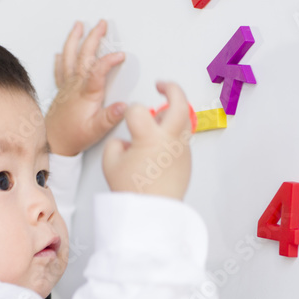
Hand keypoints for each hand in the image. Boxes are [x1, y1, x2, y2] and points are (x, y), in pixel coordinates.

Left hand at [44, 19, 126, 156]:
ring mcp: (67, 86)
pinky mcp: (62, 92)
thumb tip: (124, 106)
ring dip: (75, 39)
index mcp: (87, 93)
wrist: (53, 144)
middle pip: (85, 56)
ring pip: (70, 57)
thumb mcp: (96, 130)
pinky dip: (61, 59)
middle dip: (93, 37)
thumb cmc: (74, 137)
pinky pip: (60, 70)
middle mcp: (76, 86)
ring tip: (79, 25)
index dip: (109, 60)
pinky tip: (60, 52)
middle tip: (102, 23)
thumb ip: (110, 117)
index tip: (120, 55)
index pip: (99, 70)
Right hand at [102, 81, 192, 200]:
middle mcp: (169, 139)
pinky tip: (161, 142)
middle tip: (162, 84)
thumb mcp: (110, 163)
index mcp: (148, 137)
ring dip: (173, 111)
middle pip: (178, 101)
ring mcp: (181, 149)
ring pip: (184, 119)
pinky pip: (182, 138)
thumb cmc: (133, 191)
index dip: (130, 111)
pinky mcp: (187, 159)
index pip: (138, 109)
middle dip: (171, 88)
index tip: (128, 119)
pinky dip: (173, 132)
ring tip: (160, 116)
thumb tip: (127, 140)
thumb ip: (115, 143)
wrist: (152, 213)